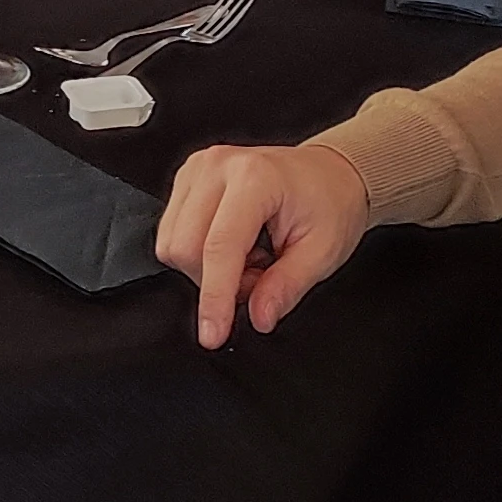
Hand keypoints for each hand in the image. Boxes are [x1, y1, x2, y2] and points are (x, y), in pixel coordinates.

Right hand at [154, 142, 369, 347]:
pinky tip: (232, 244)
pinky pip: (172, 232)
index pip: (219, 247)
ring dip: (206, 267)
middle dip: (217, 280)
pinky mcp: (187, 179)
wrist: (328, 173)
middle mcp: (218, 166)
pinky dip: (199, 252)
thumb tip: (258, 317)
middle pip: (185, 247)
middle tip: (259, 275)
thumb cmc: (329, 203)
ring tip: (248, 256)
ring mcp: (198, 169)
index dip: (214, 298)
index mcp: (256, 178)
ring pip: (172, 242)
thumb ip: (286, 287)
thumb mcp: (322, 252)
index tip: (212, 335)